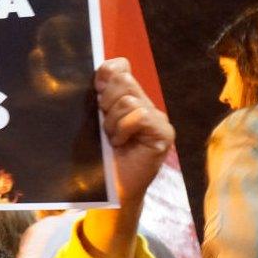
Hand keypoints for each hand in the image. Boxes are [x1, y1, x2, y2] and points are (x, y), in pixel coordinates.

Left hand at [95, 58, 173, 205]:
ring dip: (113, 121)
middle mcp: (144, 104)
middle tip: (103, 124)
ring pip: (130, 99)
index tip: (95, 91)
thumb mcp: (93, 125)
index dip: (106, 74)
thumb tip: (98, 76)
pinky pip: (141, 115)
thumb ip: (97, 101)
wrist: (111, 191)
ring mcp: (157, 118)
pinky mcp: (164, 133)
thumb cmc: (99, 159)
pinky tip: (120, 143)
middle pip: (124, 79)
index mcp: (125, 98)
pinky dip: (124, 128)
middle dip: (106, 101)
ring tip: (112, 139)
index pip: (120, 67)